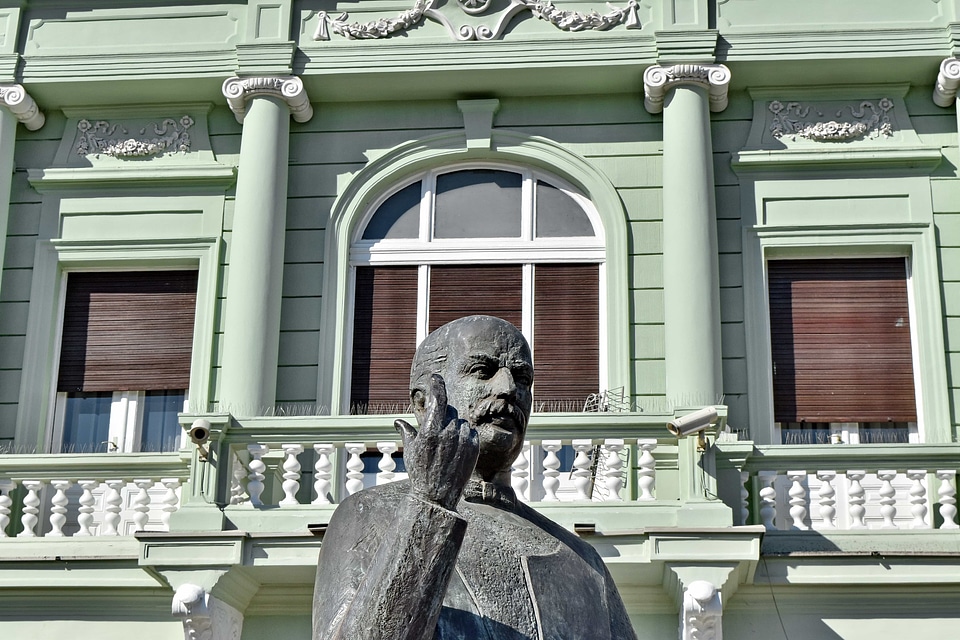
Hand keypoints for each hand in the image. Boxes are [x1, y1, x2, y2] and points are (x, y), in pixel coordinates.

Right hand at [395, 374, 478, 510]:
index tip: (434, 377)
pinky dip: (465, 436)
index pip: (437, 397)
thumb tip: (398, 422)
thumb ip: (406, 432)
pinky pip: (471, 432)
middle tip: (437, 433)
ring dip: (454, 427)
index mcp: (431, 430)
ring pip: (461, 421)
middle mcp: (449, 432)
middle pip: (449, 411)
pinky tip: (456, 450)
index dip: (436, 384)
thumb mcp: (410, 451)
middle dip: (443, 416)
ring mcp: (464, 439)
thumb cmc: (420, 473)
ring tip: (446, 447)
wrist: (438, 497)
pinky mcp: (474, 447)